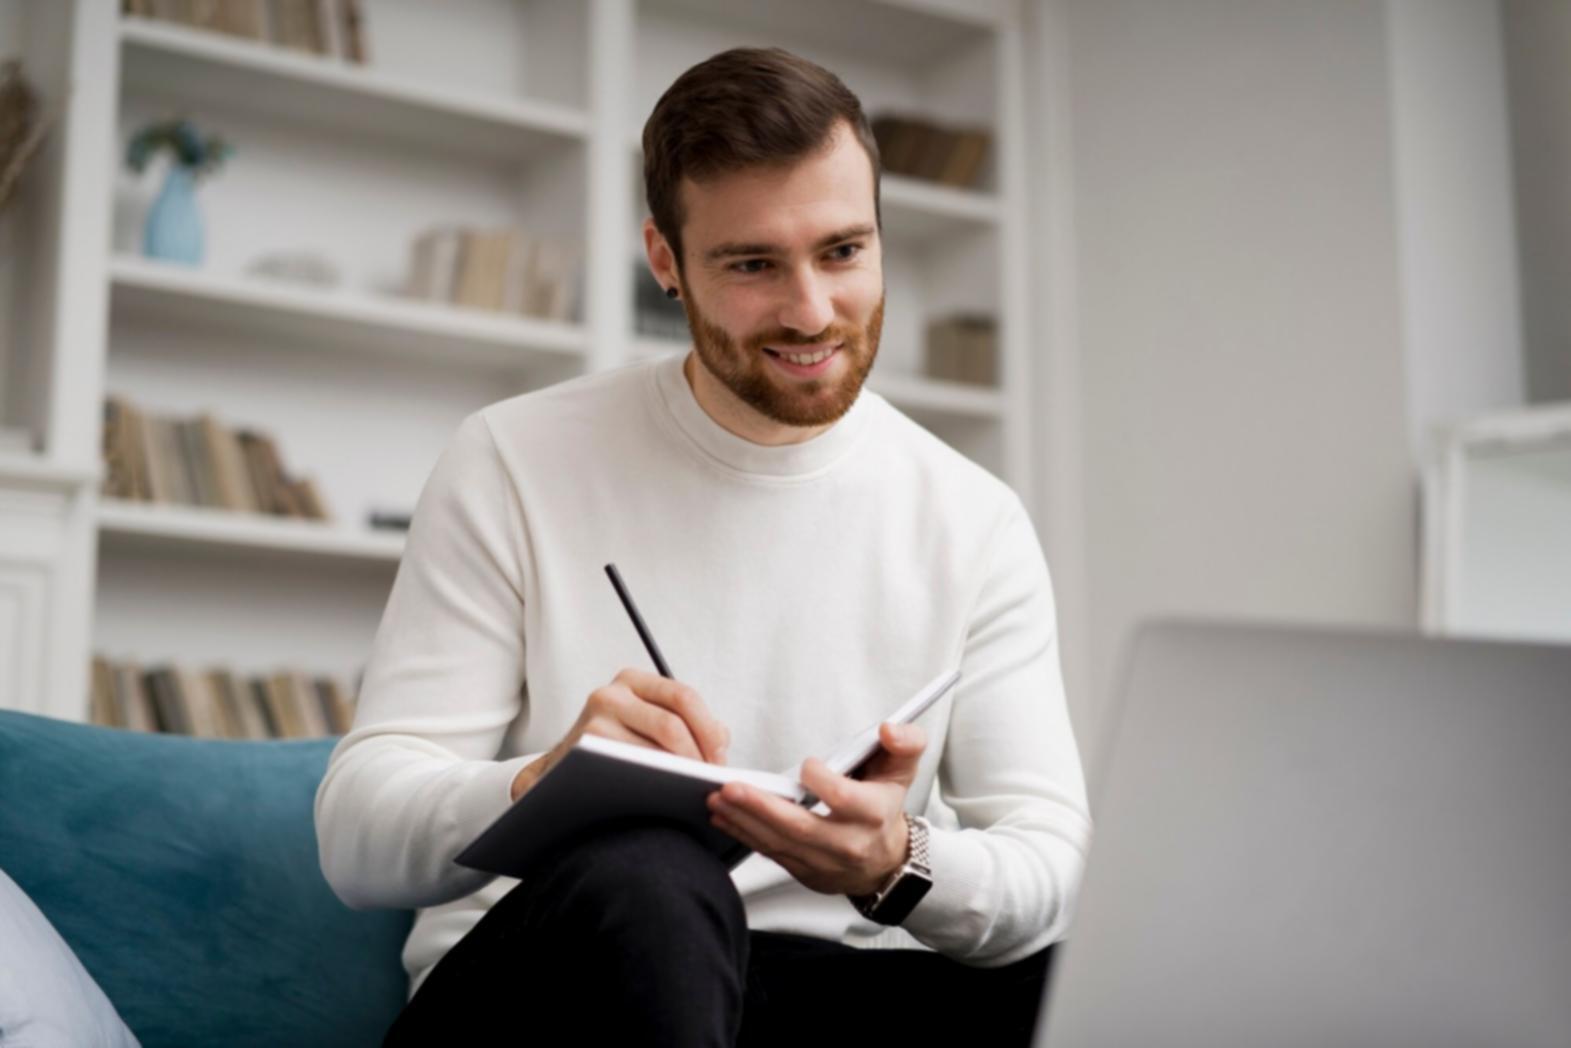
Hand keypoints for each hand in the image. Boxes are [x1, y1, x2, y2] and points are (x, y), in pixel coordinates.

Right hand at [511, 668, 730, 801]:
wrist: (564, 772)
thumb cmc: (616, 748)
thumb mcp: (646, 722)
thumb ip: (686, 723)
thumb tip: (721, 740)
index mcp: (633, 681)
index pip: (684, 697)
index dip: (709, 730)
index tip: (720, 759)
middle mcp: (611, 694)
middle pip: (673, 724)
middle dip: (699, 756)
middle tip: (710, 780)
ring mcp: (595, 720)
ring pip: (654, 750)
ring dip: (681, 774)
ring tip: (694, 790)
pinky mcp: (586, 750)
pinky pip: (632, 769)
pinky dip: (656, 784)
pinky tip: (667, 795)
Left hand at [705, 721, 927, 896]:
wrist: (886, 861)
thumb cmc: (885, 806)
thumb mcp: (903, 769)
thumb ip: (904, 742)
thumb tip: (888, 729)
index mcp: (872, 813)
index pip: (843, 799)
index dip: (823, 782)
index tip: (807, 766)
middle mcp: (847, 842)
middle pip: (801, 827)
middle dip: (762, 808)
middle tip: (729, 788)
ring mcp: (824, 862)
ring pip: (780, 844)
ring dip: (744, 821)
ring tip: (717, 799)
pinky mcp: (804, 871)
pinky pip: (770, 854)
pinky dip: (744, 834)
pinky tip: (723, 816)